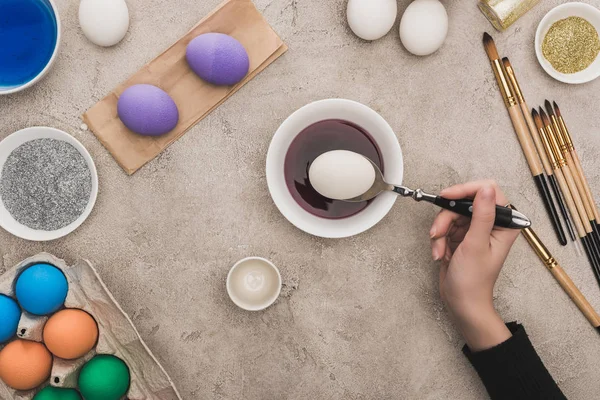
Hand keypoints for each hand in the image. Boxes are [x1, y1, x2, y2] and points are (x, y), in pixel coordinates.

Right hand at [429, 181, 519, 350]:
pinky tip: (440, 254)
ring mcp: (474, 230)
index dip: (467, 191)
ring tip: (440, 249)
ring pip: (451, 214)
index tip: (448, 197)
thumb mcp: (476, 244)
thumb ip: (482, 214)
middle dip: (447, 218)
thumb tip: (486, 189)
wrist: (461, 303)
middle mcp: (491, 224)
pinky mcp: (461, 236)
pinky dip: (439, 240)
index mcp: (504, 225)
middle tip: (438, 232)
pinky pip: (445, 227)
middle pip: (464, 202)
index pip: (488, 192)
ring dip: (441, 231)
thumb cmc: (473, 281)